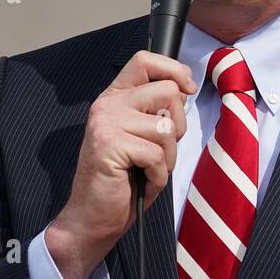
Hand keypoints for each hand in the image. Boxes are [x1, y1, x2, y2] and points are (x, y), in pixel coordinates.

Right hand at [46, 50, 195, 278]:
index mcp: (115, 97)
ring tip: (150, 172)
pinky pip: (156, 155)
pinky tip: (143, 184)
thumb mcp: (141, 136)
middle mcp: (107, 105)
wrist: (92, 218)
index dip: (174, 69)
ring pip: (166, 128)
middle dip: (178, 125)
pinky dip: (158, 178)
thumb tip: (184, 90)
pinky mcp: (109, 146)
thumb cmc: (122, 180)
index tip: (187, 89)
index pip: (144, 60)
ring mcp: (106, 124)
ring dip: (167, 158)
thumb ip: (156, 111)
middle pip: (166, 91)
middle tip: (162, 150)